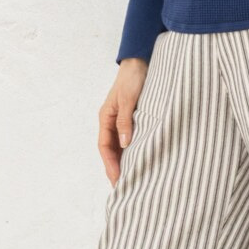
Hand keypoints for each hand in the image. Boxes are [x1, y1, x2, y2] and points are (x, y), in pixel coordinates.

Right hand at [99, 60, 148, 186]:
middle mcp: (113, 122)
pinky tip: (143, 160)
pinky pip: (132, 139)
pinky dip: (135, 151)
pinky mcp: (135, 119)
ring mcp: (123, 121)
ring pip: (122, 147)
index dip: (110, 164)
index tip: (117, 180)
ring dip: (126, 162)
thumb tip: (125, 144)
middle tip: (124, 188)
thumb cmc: (133, 77)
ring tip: (133, 179)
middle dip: (116, 169)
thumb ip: (126, 121)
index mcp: (106, 117)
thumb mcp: (129, 99)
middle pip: (112, 150)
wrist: (142, 60)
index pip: (105, 146)